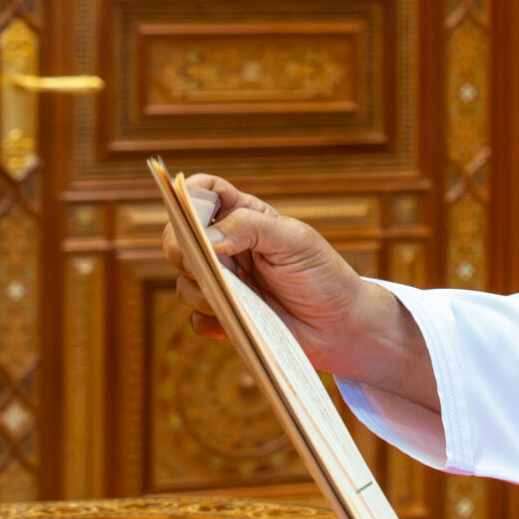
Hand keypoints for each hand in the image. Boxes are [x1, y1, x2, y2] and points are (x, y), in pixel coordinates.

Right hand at [161, 174, 436, 406]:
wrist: (340, 325)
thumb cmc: (322, 274)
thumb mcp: (295, 240)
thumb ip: (250, 227)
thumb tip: (206, 237)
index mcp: (243, 215)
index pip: (201, 192)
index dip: (187, 197)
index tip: (190, 214)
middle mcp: (226, 245)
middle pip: (178, 237)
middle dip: (183, 250)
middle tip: (205, 265)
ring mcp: (223, 280)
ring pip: (184, 280)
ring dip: (201, 290)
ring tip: (239, 298)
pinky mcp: (224, 314)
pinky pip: (196, 317)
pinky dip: (212, 319)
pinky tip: (240, 320)